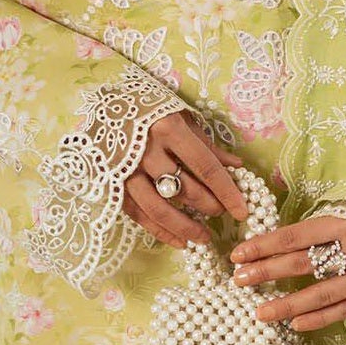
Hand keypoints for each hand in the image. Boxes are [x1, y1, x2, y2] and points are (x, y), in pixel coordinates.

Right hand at [124, 109, 249, 245]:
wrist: (104, 104)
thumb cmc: (150, 109)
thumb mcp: (181, 118)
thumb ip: (208, 145)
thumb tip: (237, 166)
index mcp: (169, 129)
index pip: (205, 166)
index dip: (226, 191)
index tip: (242, 210)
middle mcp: (147, 150)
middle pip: (184, 188)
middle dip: (208, 206)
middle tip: (221, 213)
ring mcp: (127, 169)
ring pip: (160, 208)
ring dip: (185, 227)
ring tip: (203, 237)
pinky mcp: (113, 184)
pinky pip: (139, 215)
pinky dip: (160, 231)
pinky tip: (178, 240)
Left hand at [227, 214, 345, 331]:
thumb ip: (329, 216)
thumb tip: (289, 230)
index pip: (295, 236)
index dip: (264, 245)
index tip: (239, 254)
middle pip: (301, 263)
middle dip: (266, 271)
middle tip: (238, 281)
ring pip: (320, 293)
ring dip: (287, 304)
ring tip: (260, 312)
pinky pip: (345, 309)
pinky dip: (319, 318)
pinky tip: (295, 324)